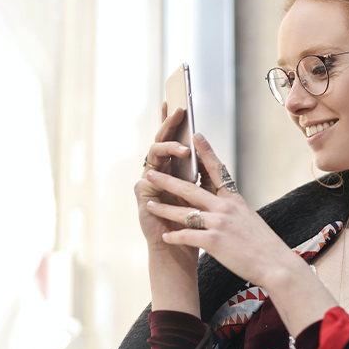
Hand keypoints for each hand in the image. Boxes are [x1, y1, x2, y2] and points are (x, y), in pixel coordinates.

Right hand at [135, 104, 195, 246]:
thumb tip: (205, 142)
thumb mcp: (202, 190)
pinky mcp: (143, 195)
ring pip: (154, 155)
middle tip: (179, 109)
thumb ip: (201, 168)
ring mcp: (148, 181)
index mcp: (173, 168)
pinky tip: (164, 171)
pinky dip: (158, 174)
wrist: (181, 248)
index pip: (172, 138)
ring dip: (168, 148)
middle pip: (162, 140)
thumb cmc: (193, 221)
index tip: (177, 100)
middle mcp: (159, 171)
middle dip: (169, 124)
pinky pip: (147, 178)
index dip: (172, 120)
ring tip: (184, 149)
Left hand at [143, 134, 295, 287]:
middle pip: (190, 190)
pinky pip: (187, 236)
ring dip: (164, 209)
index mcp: (234, 199)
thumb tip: (222, 204)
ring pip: (184, 213)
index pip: (217, 170)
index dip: (205, 152)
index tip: (195, 135)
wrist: (275, 263)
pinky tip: (165, 237)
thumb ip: (233, 209)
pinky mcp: (214, 242)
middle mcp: (225, 207)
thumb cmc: (264, 244)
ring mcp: (219, 224)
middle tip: (151, 173)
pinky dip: (175, 237)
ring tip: (149, 205)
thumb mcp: (249, 218)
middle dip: (168, 181)